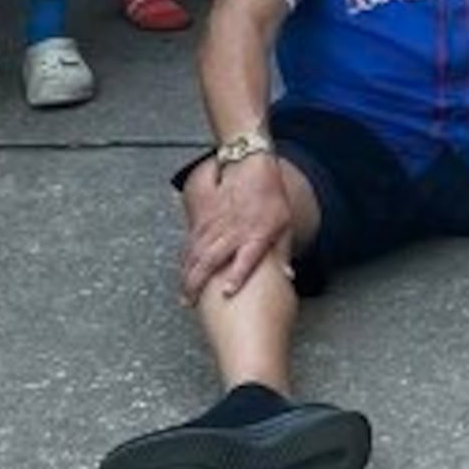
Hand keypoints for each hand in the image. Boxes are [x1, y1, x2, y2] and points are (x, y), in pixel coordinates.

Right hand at [177, 158, 296, 301]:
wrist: (252, 167)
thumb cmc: (270, 200)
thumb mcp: (284, 226)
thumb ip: (283, 253)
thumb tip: (287, 278)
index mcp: (257, 234)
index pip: (246, 258)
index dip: (236, 275)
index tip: (227, 292)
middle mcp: (234, 231)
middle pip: (212, 259)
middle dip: (198, 282)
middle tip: (191, 301)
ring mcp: (217, 225)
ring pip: (197, 252)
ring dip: (188, 274)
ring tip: (184, 293)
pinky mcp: (204, 218)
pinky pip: (191, 241)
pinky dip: (185, 259)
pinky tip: (182, 271)